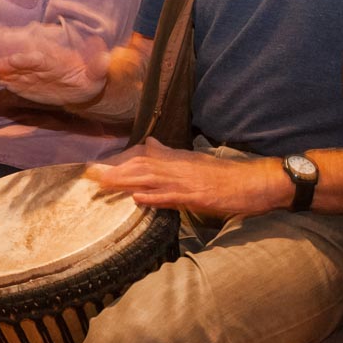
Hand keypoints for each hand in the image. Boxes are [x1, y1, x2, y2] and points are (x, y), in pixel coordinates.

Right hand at [0, 37, 110, 106]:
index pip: (37, 59)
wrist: (78, 88)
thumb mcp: (97, 76)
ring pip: (10, 71)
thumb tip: (107, 57)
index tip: (15, 61)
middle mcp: (37, 65)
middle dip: (5, 64)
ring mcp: (28, 74)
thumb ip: (99, 67)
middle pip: (19, 63)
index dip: (26, 60)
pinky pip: (7, 80)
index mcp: (54, 61)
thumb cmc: (88, 80)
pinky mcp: (22, 82)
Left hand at [85, 138, 289, 217]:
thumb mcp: (193, 160)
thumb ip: (169, 154)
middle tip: (88, 176)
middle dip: (113, 171)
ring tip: (103, 184)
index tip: (95, 167)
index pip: (141, 158)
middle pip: (140, 167)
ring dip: (126, 181)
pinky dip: (154, 197)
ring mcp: (186, 183)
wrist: (253, 182)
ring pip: (151, 179)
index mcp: (176, 159)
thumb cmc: (223, 175)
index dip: (117, 162)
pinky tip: (138, 199)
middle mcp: (178, 168)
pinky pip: (172, 197)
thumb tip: (148, 143)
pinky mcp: (197, 197)